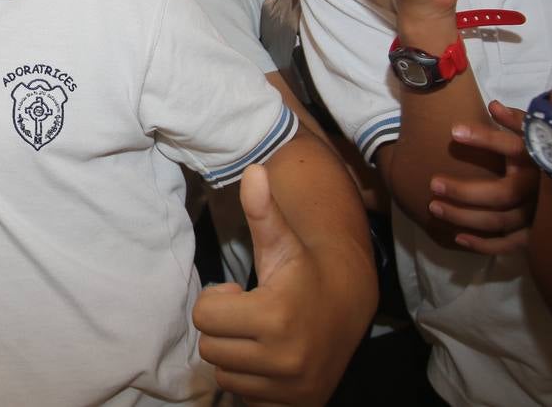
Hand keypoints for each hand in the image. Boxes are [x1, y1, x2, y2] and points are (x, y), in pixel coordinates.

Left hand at [193, 166, 356, 405]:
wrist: (348, 312)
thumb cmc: (304, 273)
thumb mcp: (282, 243)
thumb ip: (262, 211)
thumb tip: (253, 169)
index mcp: (275, 317)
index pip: (203, 317)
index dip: (217, 301)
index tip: (240, 293)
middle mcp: (284, 359)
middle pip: (210, 347)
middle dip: (223, 327)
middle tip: (249, 313)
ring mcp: (289, 388)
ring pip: (224, 374)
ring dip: (234, 354)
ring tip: (260, 335)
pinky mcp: (292, 406)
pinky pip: (243, 397)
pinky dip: (250, 380)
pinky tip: (268, 359)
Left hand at [429, 100, 535, 254]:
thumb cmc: (548, 151)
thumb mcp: (537, 132)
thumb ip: (517, 120)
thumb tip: (493, 106)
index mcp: (538, 160)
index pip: (511, 147)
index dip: (484, 138)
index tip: (453, 131)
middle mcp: (538, 190)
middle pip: (500, 195)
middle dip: (464, 191)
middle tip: (432, 184)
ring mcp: (537, 214)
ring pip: (500, 222)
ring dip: (465, 217)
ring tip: (434, 207)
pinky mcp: (535, 233)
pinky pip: (510, 245)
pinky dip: (485, 245)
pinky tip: (459, 239)